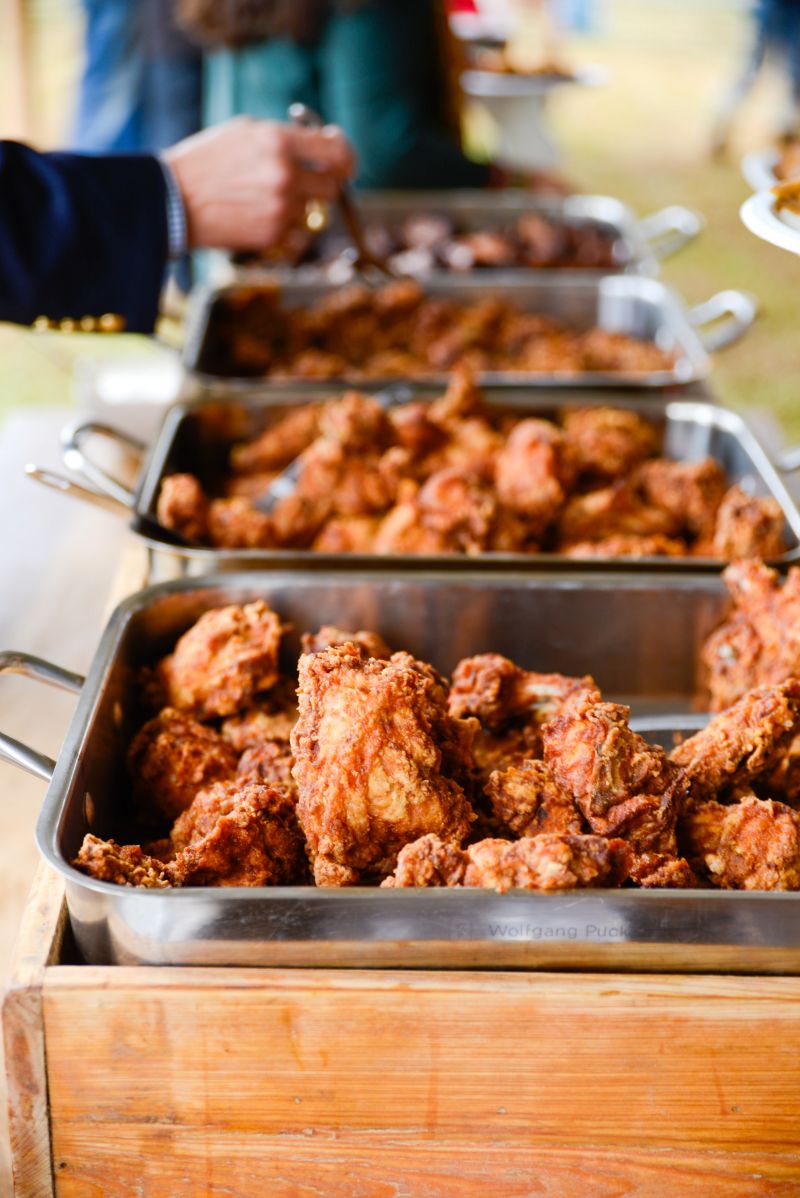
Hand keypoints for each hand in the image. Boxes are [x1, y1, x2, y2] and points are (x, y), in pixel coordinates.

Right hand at [162, 116, 355, 250]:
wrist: (173, 200)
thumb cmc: (208, 160)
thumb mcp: (246, 131)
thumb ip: (287, 137)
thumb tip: (322, 145)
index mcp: (279, 142)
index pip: (337, 151)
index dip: (345, 155)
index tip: (342, 157)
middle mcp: (285, 176)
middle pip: (334, 186)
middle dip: (326, 182)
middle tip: (313, 178)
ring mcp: (281, 209)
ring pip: (313, 209)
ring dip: (300, 202)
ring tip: (265, 194)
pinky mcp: (273, 235)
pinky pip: (294, 228)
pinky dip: (283, 221)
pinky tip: (254, 211)